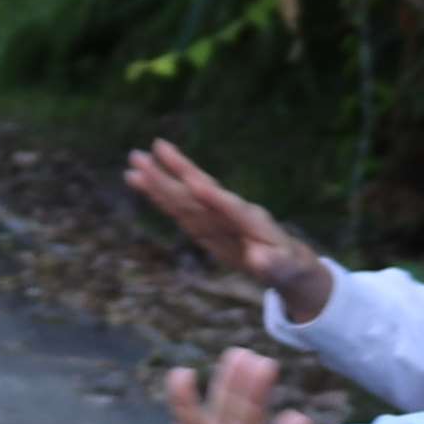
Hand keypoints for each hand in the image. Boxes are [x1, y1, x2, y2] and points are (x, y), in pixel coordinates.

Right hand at [124, 140, 330, 313]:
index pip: (231, 207)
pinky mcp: (203, 223)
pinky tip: (139, 180)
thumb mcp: (287, 269)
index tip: (195, 183)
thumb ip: (274, 263)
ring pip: (183, 195)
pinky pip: (177, 207)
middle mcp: (229, 210)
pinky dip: (158, 195)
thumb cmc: (289, 265)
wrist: (285, 260)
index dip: (215, 197)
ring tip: (134, 160)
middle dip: (176, 173)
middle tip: (148, 154)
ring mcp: (214, 214)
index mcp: (253, 220)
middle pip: (200, 190)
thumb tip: (260, 260)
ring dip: (159, 179)